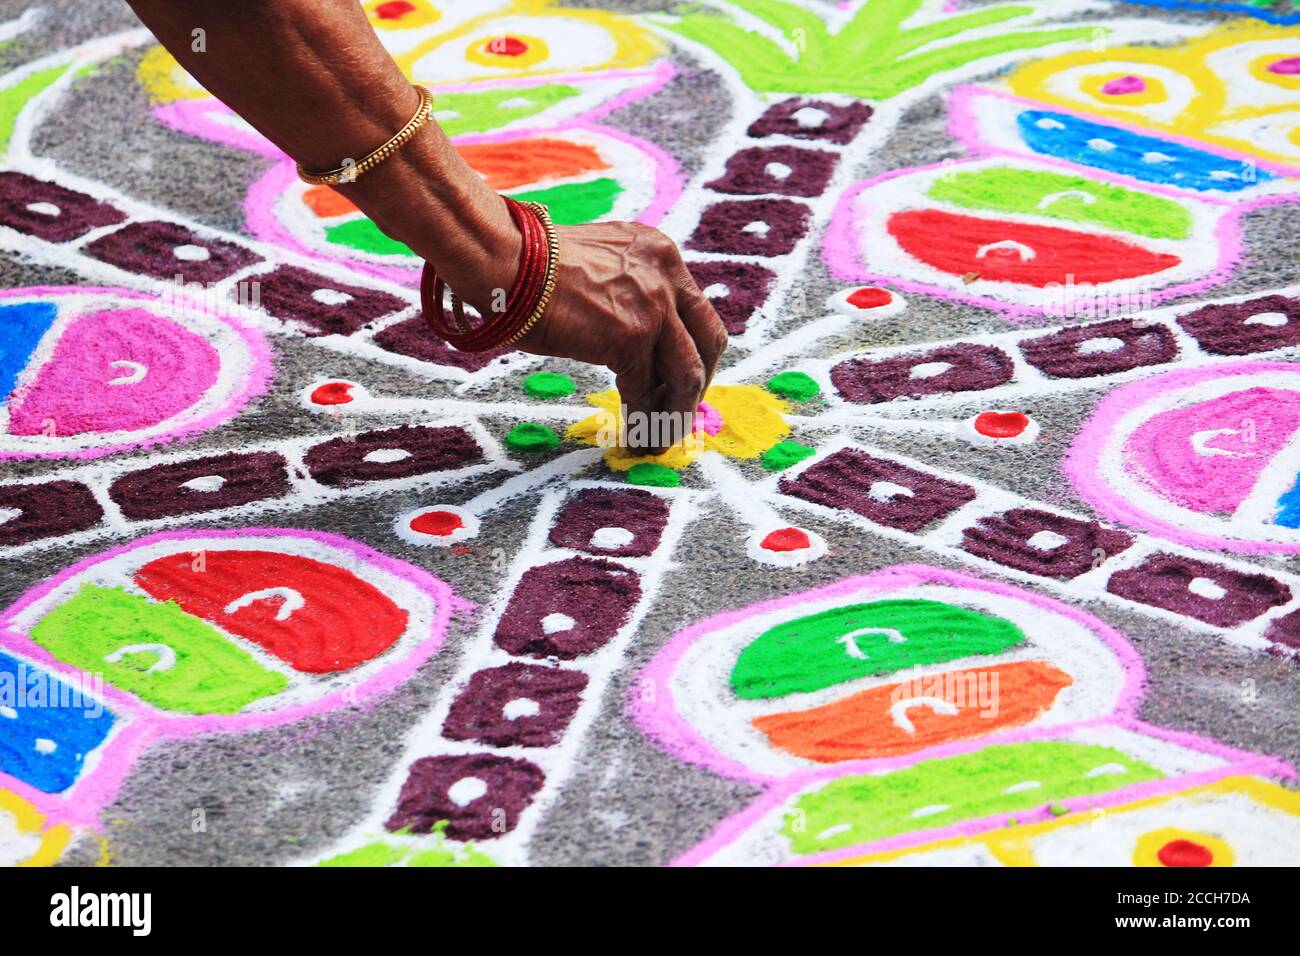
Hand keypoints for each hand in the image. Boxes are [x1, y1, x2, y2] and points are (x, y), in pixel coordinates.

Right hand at [514, 221, 727, 452]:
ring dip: (676, 414)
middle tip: (680, 414)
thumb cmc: (530, 266)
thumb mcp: (598, 265)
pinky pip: (645, 393)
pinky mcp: (630, 338)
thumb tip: (629, 338)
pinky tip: (635, 439)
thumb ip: (625, 291)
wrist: (505, 261)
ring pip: (686, 375)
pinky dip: (643, 421)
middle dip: (699, 384)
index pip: (695, 311)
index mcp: (660, 254)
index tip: (679, 380)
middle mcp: (667, 276)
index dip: (692, 350)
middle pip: (708, 341)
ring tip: (660, 440)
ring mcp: (653, 307)